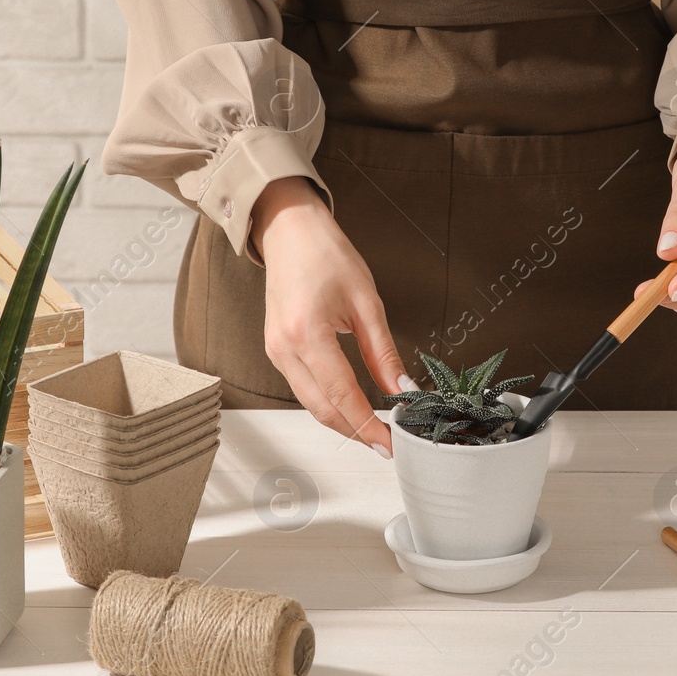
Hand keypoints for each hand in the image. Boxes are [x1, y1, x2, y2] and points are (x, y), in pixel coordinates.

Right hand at [251, 177, 409, 454]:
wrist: (290, 231)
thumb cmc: (325, 255)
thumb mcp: (366, 301)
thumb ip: (383, 351)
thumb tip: (401, 389)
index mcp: (307, 333)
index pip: (341, 395)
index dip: (367, 425)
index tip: (390, 443)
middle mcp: (284, 348)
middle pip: (322, 409)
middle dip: (355, 432)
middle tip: (387, 444)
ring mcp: (275, 351)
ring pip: (311, 403)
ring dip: (342, 421)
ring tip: (375, 429)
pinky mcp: (276, 350)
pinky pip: (303, 388)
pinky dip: (328, 402)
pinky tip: (351, 405)